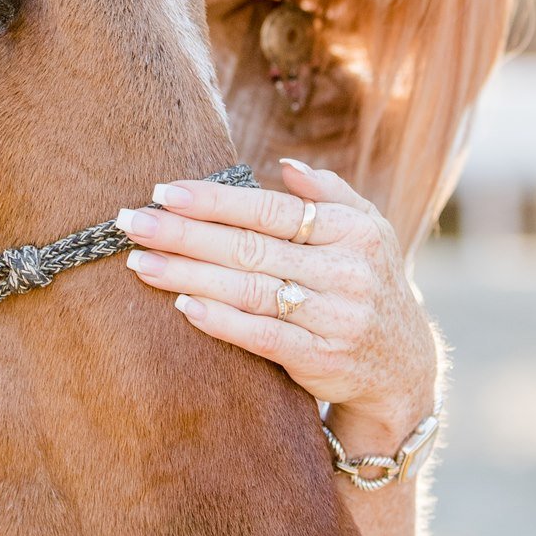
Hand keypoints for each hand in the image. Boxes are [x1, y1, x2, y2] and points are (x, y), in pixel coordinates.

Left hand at [118, 158, 438, 454]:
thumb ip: (330, 195)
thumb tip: (284, 164)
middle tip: (131, 223)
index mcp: (353, 230)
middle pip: (250, 247)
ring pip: (248, 290)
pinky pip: (262, 336)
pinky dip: (220, 320)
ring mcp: (335, 317)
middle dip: (184, 233)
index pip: (271, 209)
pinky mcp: (321, 359)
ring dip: (187, 275)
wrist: (404, 371)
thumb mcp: (370, 232)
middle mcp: (347, 271)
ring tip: (139, 263)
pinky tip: (182, 306)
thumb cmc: (369, 286)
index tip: (164, 191)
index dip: (215, 200)